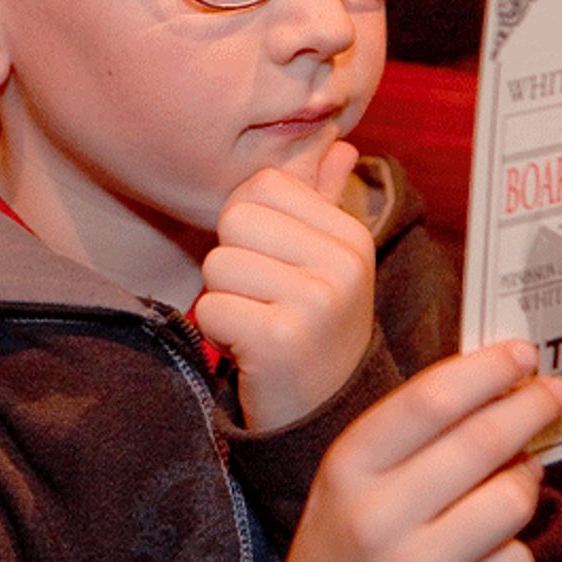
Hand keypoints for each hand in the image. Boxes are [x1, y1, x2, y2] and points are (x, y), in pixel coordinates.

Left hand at [194, 140, 374, 430]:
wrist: (324, 418)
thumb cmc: (314, 329)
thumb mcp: (328, 263)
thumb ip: (325, 200)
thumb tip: (338, 144)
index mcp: (350, 236)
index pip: (262, 184)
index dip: (248, 221)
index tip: (272, 264)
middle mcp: (343, 264)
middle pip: (235, 218)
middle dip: (232, 260)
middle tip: (262, 300)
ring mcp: (316, 302)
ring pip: (217, 263)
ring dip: (223, 299)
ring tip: (257, 324)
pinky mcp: (281, 340)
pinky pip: (211, 307)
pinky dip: (217, 332)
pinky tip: (249, 351)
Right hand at [244, 342, 561, 561]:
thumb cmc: (344, 541)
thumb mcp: (352, 473)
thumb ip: (410, 431)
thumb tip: (495, 388)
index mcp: (349, 467)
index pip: (430, 401)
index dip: (486, 371)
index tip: (522, 354)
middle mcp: (377, 518)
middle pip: (479, 444)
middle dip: (528, 408)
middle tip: (554, 392)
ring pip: (509, 502)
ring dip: (526, 478)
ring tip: (519, 474)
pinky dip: (516, 545)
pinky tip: (496, 541)